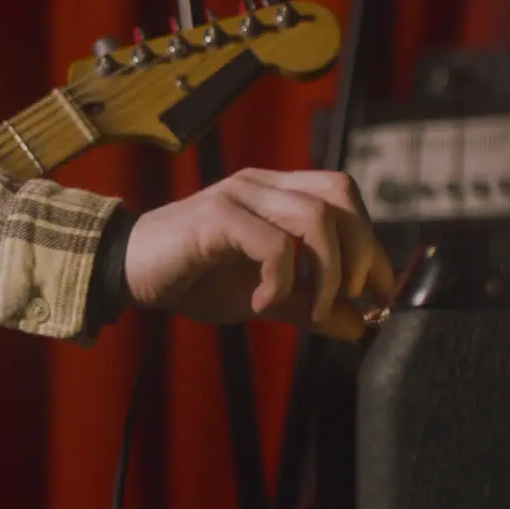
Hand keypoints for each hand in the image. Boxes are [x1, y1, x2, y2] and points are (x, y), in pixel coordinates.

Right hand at [123, 168, 395, 339]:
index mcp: (277, 192)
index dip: (372, 243)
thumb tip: (359, 325)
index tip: (381, 293)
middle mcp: (262, 183)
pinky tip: (261, 303)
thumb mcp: (262, 297)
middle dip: (359, 255)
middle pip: (339, 198)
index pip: (343, 197)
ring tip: (308, 308)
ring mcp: (239, 195)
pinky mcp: (217, 216)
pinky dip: (280, 280)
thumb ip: (308, 305)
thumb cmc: (192, 279)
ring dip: (325, 272)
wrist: (128, 273)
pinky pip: (273, 243)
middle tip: (346, 301)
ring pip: (315, 218)